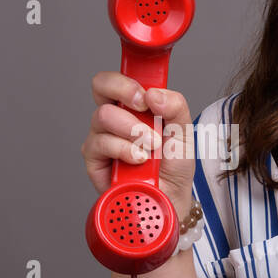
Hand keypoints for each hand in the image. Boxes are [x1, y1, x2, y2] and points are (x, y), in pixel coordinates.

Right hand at [81, 71, 194, 216]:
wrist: (171, 199)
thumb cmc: (173, 166)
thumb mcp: (184, 131)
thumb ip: (175, 106)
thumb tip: (153, 94)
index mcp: (132, 105)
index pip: (116, 78)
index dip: (125, 79)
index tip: (145, 95)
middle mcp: (113, 117)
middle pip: (101, 86)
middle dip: (126, 94)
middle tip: (146, 111)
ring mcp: (101, 137)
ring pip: (103, 116)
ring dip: (133, 130)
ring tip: (150, 148)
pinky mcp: (93, 159)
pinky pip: (101, 143)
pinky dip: (125, 150)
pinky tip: (138, 160)